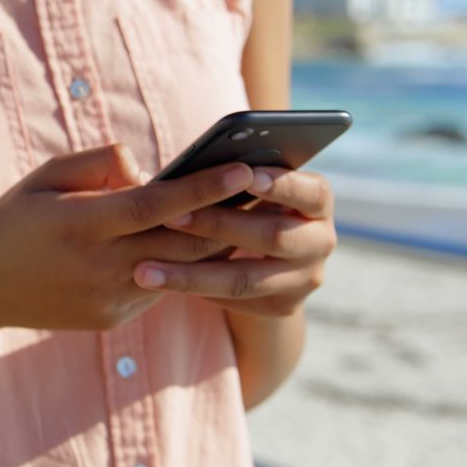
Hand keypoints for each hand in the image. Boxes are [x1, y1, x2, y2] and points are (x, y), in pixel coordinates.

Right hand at [0, 143, 255, 330]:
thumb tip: (148, 169)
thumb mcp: (44, 177)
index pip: (155, 206)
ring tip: (247, 214)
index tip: (243, 167)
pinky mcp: (113, 319)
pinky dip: (182, 265)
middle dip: (228, 217)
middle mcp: (98, 267)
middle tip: (267, 189)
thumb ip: (98, 163)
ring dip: (215, 244)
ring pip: (180, 270)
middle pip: (182, 243)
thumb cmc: (15, 220)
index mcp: (80, 225)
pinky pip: (160, 288)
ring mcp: (108, 299)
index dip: (203, 188)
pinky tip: (202, 244)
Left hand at [131, 167, 335, 317]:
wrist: (263, 255)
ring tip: (144, 270)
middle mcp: (321, 240)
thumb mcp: (246, 181)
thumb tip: (179, 160)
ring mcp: (306, 278)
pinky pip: (236, 302)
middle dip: (218, 225)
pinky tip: (158, 283)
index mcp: (318, 200)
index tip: (247, 174)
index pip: (310, 191)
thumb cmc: (243, 201)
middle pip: (272, 237)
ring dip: (192, 274)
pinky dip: (196, 290)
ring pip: (246, 280)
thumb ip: (228, 170)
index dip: (281, 185)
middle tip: (170, 217)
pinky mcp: (284, 306)